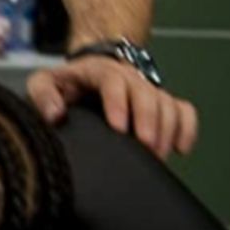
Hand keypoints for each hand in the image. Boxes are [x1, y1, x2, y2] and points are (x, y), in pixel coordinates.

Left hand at [28, 56, 197, 159]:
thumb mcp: (44, 83)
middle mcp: (129, 78)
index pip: (114, 82)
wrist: (88, 74)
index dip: (119, 103)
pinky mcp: (163, 103)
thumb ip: (43, 95)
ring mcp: (148, 90)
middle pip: (148, 94)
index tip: (119, 129)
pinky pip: (185, 111)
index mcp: (99, 71)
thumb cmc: (66, 83)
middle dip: (149, 121)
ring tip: (157, 157)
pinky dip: (187, 129)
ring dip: (167, 131)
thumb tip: (56, 115)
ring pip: (169, 104)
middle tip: (146, 148)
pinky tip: (180, 149)